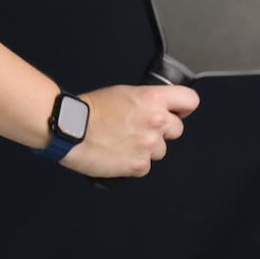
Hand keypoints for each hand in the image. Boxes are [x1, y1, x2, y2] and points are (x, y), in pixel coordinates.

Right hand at [58, 84, 199, 177]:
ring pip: (161, 150)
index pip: (189, 100)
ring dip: (147, 148)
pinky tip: (117, 153)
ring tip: (122, 142)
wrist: (69, 129)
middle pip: (177, 129)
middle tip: (139, 128)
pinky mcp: (138, 165)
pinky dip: (133, 162)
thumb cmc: (88, 110)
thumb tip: (156, 108)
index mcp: (152, 99)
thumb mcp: (121, 93)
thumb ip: (145, 101)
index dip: (183, 107)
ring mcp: (149, 145)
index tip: (178, 111)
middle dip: (162, 130)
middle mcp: (156, 122)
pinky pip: (145, 166)